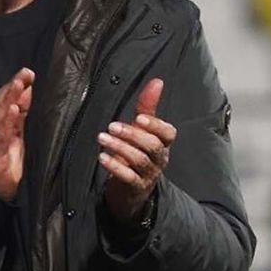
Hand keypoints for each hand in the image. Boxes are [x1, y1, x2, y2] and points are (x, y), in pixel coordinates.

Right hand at [0, 67, 34, 201]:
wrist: (0, 191)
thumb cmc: (8, 159)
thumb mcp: (17, 132)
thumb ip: (21, 111)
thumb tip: (27, 87)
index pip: (3, 98)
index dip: (15, 84)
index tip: (27, 72)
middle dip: (12, 87)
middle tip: (24, 74)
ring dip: (9, 99)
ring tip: (19, 86)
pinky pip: (1, 138)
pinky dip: (7, 123)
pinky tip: (14, 110)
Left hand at [97, 78, 175, 225]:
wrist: (132, 188)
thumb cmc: (138, 152)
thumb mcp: (143, 129)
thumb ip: (148, 106)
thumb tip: (157, 81)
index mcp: (163, 143)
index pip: (168, 133)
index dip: (155, 125)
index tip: (139, 118)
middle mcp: (159, 158)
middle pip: (152, 146)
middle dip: (132, 135)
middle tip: (112, 127)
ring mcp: (149, 174)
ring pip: (139, 160)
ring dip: (120, 148)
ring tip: (102, 139)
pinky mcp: (135, 187)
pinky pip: (128, 177)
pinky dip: (115, 167)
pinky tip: (102, 158)